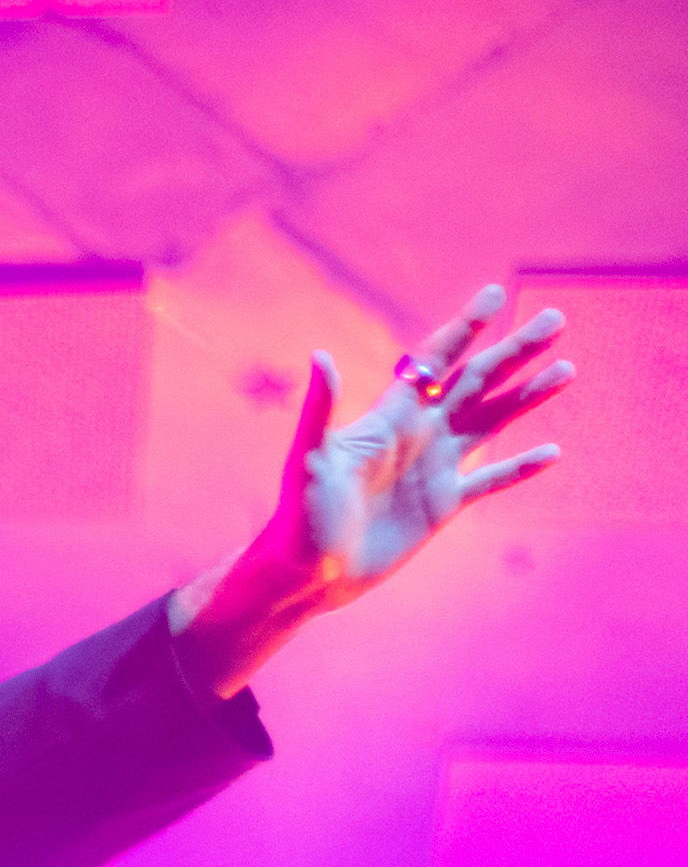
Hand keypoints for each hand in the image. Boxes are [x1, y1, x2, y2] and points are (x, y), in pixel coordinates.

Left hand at [171, 283, 576, 695]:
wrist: (309, 573)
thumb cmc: (299, 514)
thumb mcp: (308, 456)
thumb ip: (320, 406)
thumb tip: (318, 355)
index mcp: (389, 416)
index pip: (436, 360)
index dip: (465, 327)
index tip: (495, 293)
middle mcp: (417, 434)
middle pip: (477, 381)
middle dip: (515, 350)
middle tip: (556, 317)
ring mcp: (433, 468)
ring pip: (493, 421)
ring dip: (528, 397)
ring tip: (568, 369)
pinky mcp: (443, 504)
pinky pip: (491, 479)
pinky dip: (521, 467)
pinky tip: (553, 452)